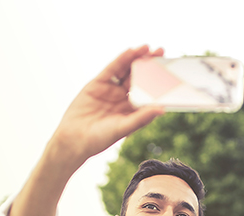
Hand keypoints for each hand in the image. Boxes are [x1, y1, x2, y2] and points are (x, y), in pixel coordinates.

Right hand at [47, 46, 165, 174]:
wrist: (74, 139)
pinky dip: (121, 60)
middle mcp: (123, 98)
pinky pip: (112, 69)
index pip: (148, 92)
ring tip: (148, 48)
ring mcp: (111, 89)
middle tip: (162, 52)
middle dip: (150, 65)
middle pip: (139, 78)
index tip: (170, 72)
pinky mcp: (98, 83)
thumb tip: (162, 109)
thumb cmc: (100, 138)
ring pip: (126, 71)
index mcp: (132, 110)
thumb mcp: (123, 128)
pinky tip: (131, 51)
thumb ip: (141, 117)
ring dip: (137, 58)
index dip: (158, 81)